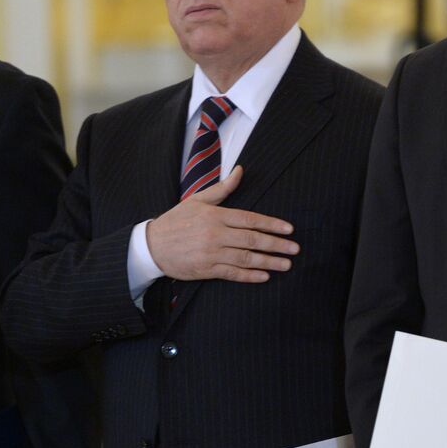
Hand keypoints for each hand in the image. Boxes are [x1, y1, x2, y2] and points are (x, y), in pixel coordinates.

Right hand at [145, 166, 297, 282]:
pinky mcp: (206, 270)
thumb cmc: (176, 221)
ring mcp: (211, 254)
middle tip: (295, 248)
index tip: (289, 229)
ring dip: (268, 262)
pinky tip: (264, 276)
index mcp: (216, 216)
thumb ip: (223, 188)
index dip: (272, 224)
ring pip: (246, 258)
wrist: (151, 246)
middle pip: (252, 240)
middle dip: (276, 245)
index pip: (250, 219)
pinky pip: (232, 274)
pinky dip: (249, 276)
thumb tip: (240, 170)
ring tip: (286, 265)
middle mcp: (216, 235)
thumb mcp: (198, 200)